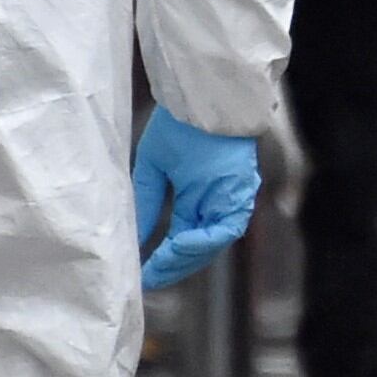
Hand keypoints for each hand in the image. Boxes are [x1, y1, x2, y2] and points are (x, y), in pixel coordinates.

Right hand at [132, 109, 260, 292]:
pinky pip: (225, 229)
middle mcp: (216, 205)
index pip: (183, 240)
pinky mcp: (240, 195)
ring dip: (186, 259)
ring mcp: (230, 201)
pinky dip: (202, 241)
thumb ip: (147, 203)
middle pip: (198, 250)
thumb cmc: (178, 124)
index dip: (164, 260)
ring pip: (212, 245)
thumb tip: (137, 238)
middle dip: (173, 267)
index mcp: (197, 199)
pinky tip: (178, 244)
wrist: (199, 97)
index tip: (143, 275)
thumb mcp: (154, 167)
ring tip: (160, 265)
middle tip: (149, 280)